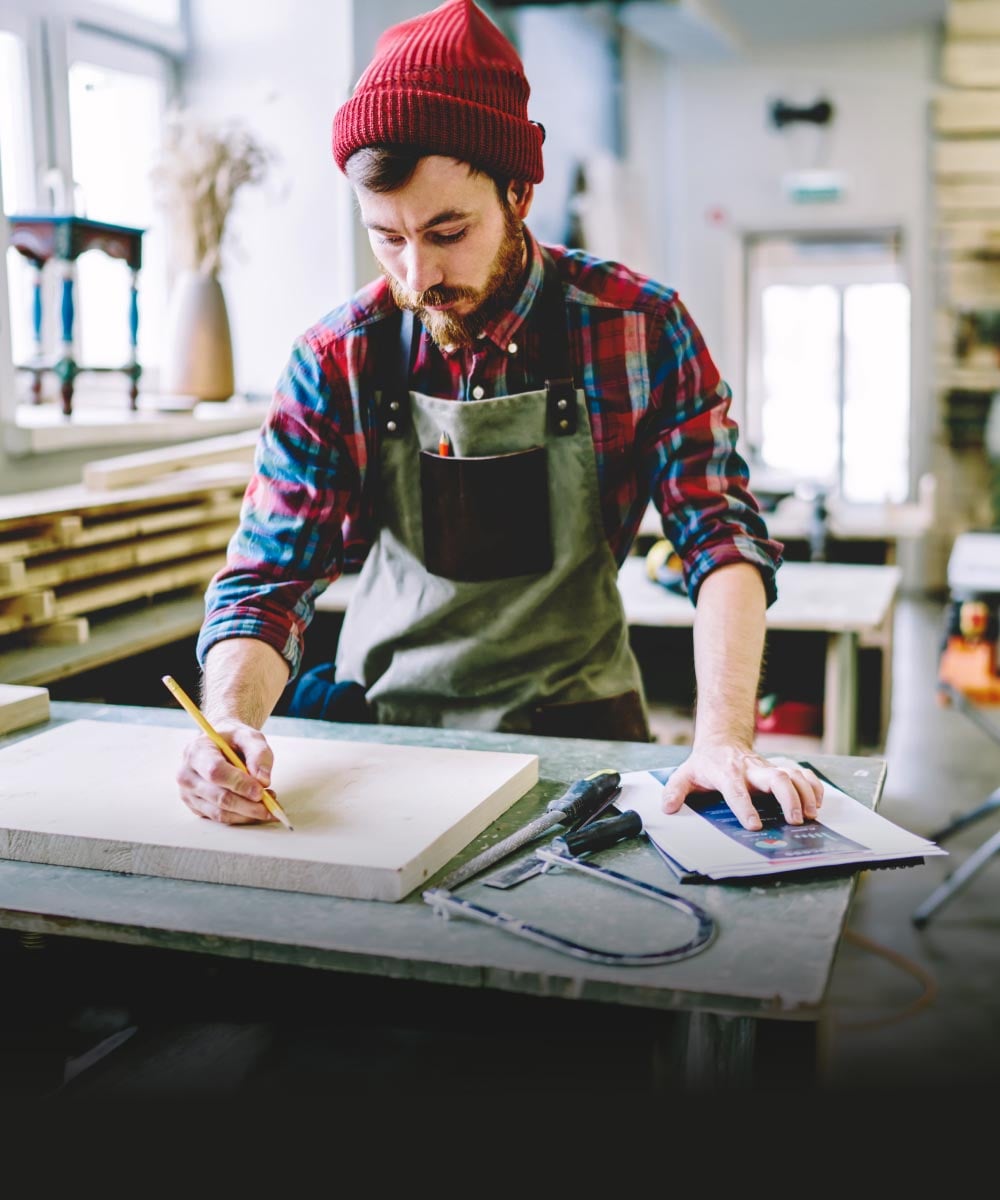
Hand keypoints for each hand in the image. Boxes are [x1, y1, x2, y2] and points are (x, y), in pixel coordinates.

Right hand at [176, 719, 275, 824]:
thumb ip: (259, 753)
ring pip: (220, 812)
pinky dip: (241, 817)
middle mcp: (187, 774)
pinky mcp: (195, 806)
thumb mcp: (249, 736)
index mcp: (197, 751)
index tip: (261, 790)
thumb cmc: (233, 739)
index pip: (215, 772)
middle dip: (249, 804)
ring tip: (268, 805)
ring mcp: (188, 793)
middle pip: (219, 797)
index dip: (239, 784)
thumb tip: (263, 780)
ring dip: (248, 813)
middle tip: (271, 804)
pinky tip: (256, 808)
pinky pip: (220, 818)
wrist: (219, 744)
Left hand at [661, 743, 823, 830]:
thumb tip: (668, 808)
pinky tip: (818, 802)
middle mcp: (751, 769)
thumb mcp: (685, 774)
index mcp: (727, 773)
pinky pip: (802, 773)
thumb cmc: (705, 763)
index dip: (745, 807)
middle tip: (795, 820)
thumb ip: (675, 790)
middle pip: (775, 778)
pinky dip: (813, 786)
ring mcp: (768, 767)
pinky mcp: (780, 767)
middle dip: (788, 798)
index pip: (736, 790)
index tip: (754, 825)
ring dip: (805, 793)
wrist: (722, 740)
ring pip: (792, 774)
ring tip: (811, 814)